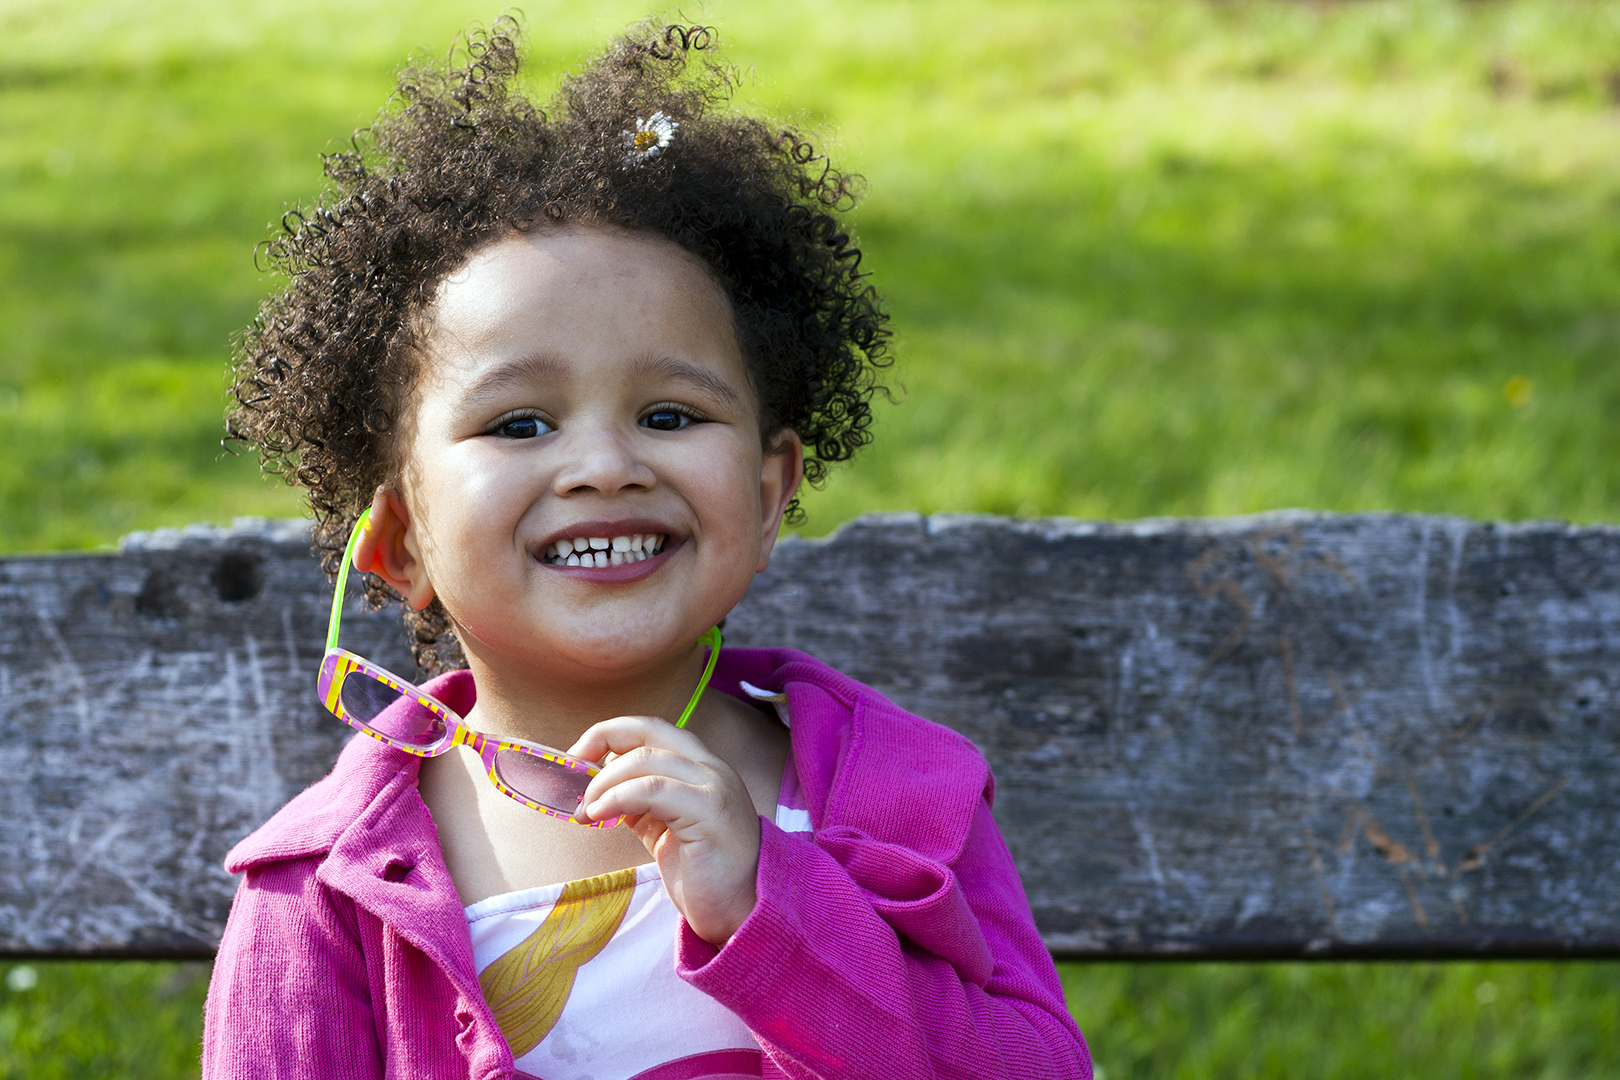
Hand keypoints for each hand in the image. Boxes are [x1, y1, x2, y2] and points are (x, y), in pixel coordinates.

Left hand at [569, 716, 760, 945]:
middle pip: (647, 731)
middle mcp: (711, 769)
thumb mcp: (665, 829)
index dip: (609, 733)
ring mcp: (714, 787)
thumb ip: (640, 804)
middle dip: (601, 742)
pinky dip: (618, 797)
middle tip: (573, 775)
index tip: (578, 756)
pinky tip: (600, 815)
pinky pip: (654, 790)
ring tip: (586, 811)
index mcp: (701, 768)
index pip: (651, 729)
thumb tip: (596, 790)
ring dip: (603, 782)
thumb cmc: (705, 875)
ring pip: (646, 759)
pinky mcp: (710, 812)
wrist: (744, 912)